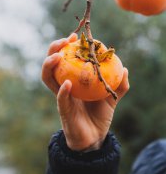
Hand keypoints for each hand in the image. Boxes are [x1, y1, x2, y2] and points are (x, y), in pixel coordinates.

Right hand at [42, 33, 129, 151]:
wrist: (94, 137)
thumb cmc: (99, 115)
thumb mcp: (111, 97)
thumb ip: (118, 84)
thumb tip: (125, 69)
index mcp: (72, 78)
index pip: (64, 58)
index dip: (66, 46)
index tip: (74, 36)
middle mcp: (63, 84)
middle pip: (51, 63)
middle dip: (53, 49)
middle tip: (64, 41)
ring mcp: (61, 96)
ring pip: (47, 77)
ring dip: (49, 65)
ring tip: (57, 56)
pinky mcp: (63, 109)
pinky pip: (60, 98)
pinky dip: (62, 90)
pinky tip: (67, 83)